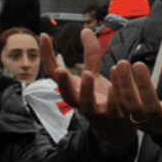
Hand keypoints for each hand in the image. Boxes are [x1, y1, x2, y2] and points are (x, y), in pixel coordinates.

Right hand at [40, 31, 135, 154]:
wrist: (116, 130)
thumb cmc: (101, 99)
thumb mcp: (94, 75)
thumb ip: (90, 55)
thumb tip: (85, 30)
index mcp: (72, 90)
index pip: (54, 73)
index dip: (47, 56)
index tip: (45, 36)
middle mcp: (80, 102)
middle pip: (66, 94)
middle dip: (62, 82)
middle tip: (60, 69)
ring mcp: (96, 112)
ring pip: (88, 105)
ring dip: (87, 90)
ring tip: (88, 75)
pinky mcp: (113, 119)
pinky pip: (113, 110)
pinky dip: (114, 99)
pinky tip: (115, 88)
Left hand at [108, 50, 161, 135]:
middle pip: (151, 108)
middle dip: (143, 86)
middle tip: (138, 63)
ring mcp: (146, 124)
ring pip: (132, 109)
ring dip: (124, 86)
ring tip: (122, 63)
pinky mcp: (133, 120)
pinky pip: (122, 106)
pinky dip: (117, 88)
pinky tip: (115, 69)